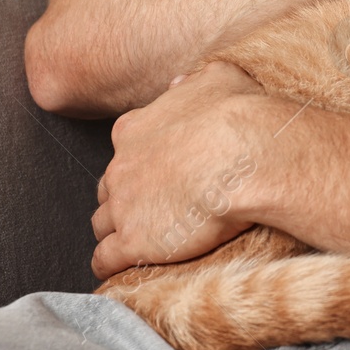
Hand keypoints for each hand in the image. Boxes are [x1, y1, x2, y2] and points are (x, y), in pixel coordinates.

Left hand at [90, 61, 269, 279]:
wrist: (246, 154)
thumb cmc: (238, 115)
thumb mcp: (219, 79)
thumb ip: (193, 82)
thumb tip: (181, 83)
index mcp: (135, 129)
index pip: (123, 151)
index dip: (139, 164)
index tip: (158, 172)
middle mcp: (121, 167)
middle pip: (109, 188)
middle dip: (125, 198)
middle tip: (153, 208)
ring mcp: (124, 206)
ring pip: (102, 224)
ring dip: (116, 232)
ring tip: (139, 241)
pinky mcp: (132, 242)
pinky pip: (104, 260)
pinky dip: (109, 265)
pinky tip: (121, 270)